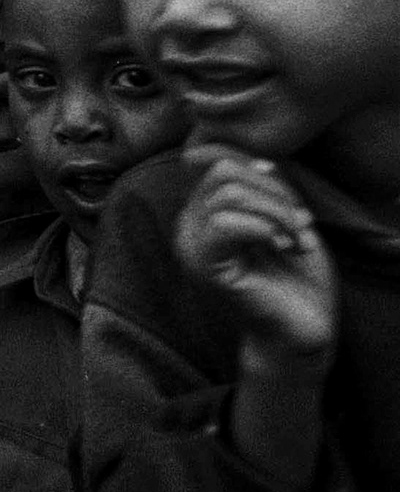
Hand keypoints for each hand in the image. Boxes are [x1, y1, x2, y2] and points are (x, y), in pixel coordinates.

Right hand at [174, 144, 337, 356]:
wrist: (303, 329)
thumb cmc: (298, 278)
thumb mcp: (283, 219)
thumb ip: (264, 189)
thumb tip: (259, 162)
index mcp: (203, 212)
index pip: (218, 162)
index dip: (259, 169)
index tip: (289, 198)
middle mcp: (188, 226)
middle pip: (224, 173)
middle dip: (275, 192)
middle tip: (301, 224)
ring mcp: (191, 246)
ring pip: (229, 195)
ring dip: (277, 213)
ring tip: (297, 239)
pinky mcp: (204, 267)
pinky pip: (225, 223)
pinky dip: (264, 228)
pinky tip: (281, 247)